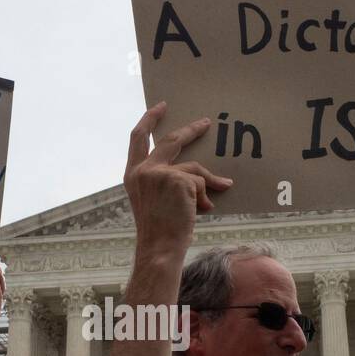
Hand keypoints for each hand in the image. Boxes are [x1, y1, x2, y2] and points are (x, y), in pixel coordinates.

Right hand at [124, 101, 232, 255]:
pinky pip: (200, 181)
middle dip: (191, 130)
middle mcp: (142, 170)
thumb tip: (196, 174)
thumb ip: (166, 181)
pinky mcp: (176, 178)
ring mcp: (158, 172)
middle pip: (171, 140)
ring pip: (193, 168)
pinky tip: (203, 209)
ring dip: (208, 180)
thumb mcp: (155, 200)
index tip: (160, 107)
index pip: (138, 138)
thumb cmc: (159, 231)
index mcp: (132, 175)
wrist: (159, 247)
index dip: (149, 120)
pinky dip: (205, 196)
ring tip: (222, 187)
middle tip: (205, 123)